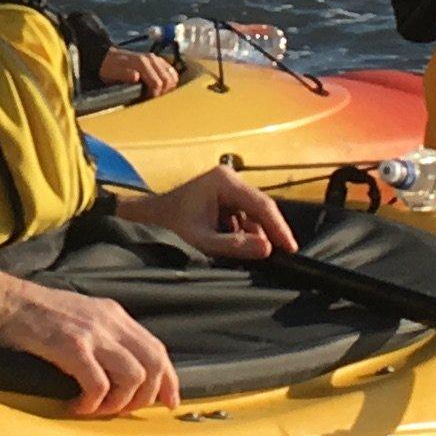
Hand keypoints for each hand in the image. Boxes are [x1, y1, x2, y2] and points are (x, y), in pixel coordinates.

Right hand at [0, 268, 178, 416]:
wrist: (2, 302)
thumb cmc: (33, 316)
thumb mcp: (80, 317)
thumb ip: (102, 338)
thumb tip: (120, 373)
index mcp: (114, 315)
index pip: (157, 349)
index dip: (169, 380)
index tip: (169, 403)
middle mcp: (110, 322)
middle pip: (153, 364)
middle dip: (145, 396)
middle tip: (122, 412)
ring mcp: (92, 333)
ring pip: (133, 377)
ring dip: (119, 402)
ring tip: (96, 409)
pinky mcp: (71, 346)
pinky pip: (99, 384)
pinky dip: (93, 403)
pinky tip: (75, 406)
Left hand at [96, 46, 183, 97]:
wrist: (107, 58)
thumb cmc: (110, 68)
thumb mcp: (112, 73)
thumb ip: (124, 74)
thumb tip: (136, 76)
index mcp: (142, 63)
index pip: (157, 83)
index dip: (154, 96)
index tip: (146, 102)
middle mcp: (151, 59)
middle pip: (168, 81)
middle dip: (162, 93)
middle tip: (152, 100)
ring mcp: (156, 59)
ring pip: (172, 77)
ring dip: (168, 88)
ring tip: (156, 95)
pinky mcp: (159, 61)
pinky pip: (172, 72)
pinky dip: (170, 82)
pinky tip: (162, 89)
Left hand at [114, 165, 297, 264]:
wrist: (144, 219)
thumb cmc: (167, 225)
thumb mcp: (201, 240)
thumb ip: (234, 245)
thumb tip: (267, 248)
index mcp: (223, 181)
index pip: (261, 204)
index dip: (278, 228)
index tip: (291, 249)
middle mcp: (228, 179)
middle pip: (260, 207)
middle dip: (270, 232)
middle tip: (283, 256)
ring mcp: (226, 188)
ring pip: (253, 214)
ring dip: (256, 234)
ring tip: (259, 255)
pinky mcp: (223, 199)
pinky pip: (243, 217)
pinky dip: (245, 233)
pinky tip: (244, 248)